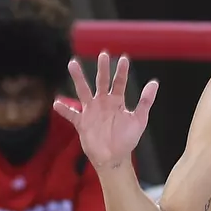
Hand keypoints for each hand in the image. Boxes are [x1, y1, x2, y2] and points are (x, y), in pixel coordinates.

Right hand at [54, 53, 158, 171]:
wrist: (115, 157)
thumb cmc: (128, 139)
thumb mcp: (139, 119)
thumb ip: (145, 101)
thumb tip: (154, 82)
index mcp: (117, 101)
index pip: (119, 82)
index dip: (122, 71)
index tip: (124, 58)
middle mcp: (103, 103)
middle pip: (101, 82)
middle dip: (102, 68)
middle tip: (103, 54)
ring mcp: (91, 111)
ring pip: (83, 91)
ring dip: (78, 78)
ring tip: (72, 63)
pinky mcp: (82, 122)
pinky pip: (71, 114)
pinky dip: (64, 109)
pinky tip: (57, 103)